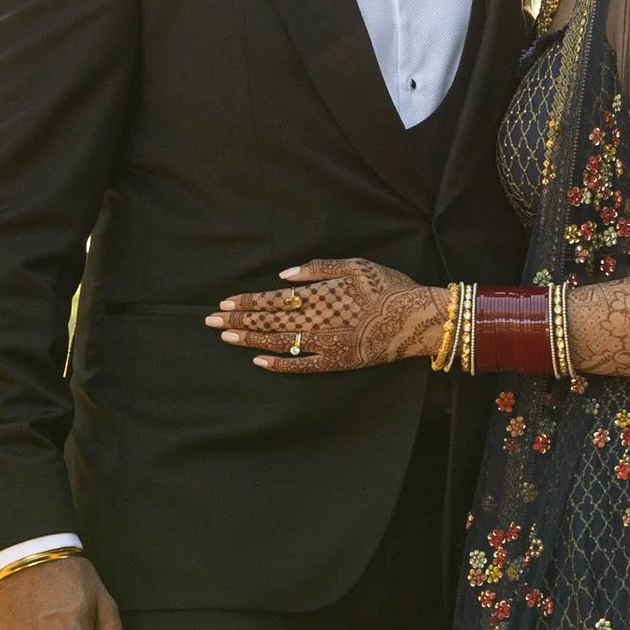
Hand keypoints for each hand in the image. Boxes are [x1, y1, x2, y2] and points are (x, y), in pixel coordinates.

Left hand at [205, 255, 444, 374]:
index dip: (248, 302)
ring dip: (251, 340)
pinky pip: (302, 365)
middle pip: (270, 321)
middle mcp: (318, 320)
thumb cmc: (388, 286)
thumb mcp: (355, 265)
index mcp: (320, 294)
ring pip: (280, 342)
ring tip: (227, 338)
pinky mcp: (337, 361)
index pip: (274, 299)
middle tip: (211, 322)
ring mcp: (326, 344)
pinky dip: (280, 363)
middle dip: (239, 321)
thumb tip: (283, 275)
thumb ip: (317, 269)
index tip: (225, 304)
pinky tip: (260, 361)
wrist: (418, 318)